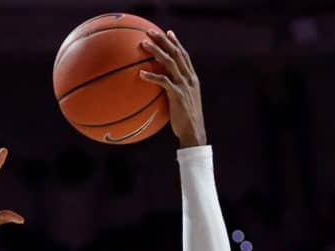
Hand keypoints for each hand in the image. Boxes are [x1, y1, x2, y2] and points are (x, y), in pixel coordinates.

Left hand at [139, 30, 206, 147]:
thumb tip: (158, 91)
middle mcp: (190, 79)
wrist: (193, 133)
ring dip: (156, 52)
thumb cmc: (184, 121)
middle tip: (151, 32)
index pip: (184, 56)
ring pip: (170, 63)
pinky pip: (164, 82)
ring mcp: (185, 86)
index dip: (176, 43)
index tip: (167, 33)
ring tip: (143, 45)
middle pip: (177, 53)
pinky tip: (141, 74)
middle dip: (164, 41)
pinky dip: (152, 76)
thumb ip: (173, 93)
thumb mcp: (181, 103)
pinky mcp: (178, 95)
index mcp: (192, 79)